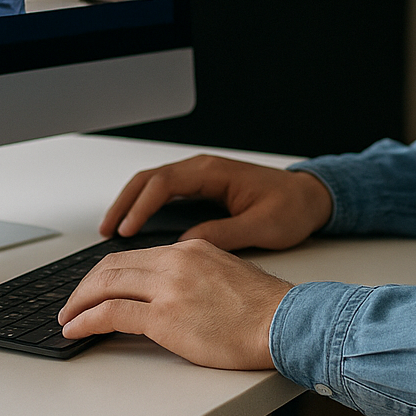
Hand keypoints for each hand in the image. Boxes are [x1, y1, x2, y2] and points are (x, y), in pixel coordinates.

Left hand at [57, 238, 291, 368]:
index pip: (136, 255)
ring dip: (79, 302)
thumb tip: (169, 292)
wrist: (284, 322)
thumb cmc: (263, 309)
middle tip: (73, 302)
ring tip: (68, 317)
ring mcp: (168, 287)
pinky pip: (111, 314)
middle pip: (113, 265)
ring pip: (106, 285)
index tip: (97, 286)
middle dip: (86, 285)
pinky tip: (76, 329)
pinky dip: (86, 320)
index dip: (108, 272)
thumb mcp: (224, 274)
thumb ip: (193, 274)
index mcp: (190, 248)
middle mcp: (175, 260)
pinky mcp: (164, 316)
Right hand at [100, 154, 332, 251]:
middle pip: (149, 179)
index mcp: (214, 173)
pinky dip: (145, 206)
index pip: (164, 183)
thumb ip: (223, 234)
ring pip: (153, 184)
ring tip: (112, 230)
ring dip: (130, 203)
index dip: (141, 206)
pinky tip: (136, 227)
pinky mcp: (203, 189)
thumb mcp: (261, 226)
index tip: (126, 229)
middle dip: (124, 202)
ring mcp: (201, 177)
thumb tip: (185, 245)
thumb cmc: (291, 208)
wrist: (310, 197)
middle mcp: (203, 170)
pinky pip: (164, 192)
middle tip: (106, 231)